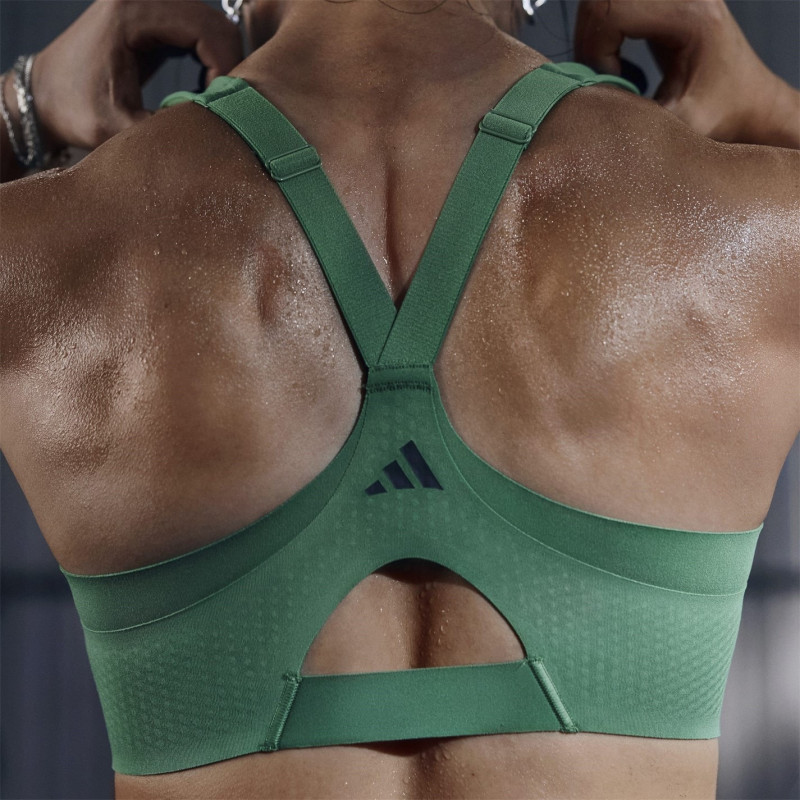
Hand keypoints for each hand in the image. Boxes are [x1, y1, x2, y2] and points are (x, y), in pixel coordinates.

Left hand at [31, 0, 242, 152]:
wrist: (42, 94)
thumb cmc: (73, 110)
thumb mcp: (119, 128)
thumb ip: (166, 127)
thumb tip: (213, 133)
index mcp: (131, 14)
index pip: (204, 28)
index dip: (225, 67)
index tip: (222, 103)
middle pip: (214, 21)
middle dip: (230, 64)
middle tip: (225, 103)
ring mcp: (146, 3)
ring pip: (210, 24)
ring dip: (222, 61)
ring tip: (213, 97)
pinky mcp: (151, 16)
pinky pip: (198, 29)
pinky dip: (210, 57)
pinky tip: (204, 85)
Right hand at [573, 0, 784, 142]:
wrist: (749, 103)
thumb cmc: (721, 115)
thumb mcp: (676, 125)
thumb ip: (633, 115)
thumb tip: (589, 109)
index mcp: (690, 14)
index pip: (612, 10)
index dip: (595, 49)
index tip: (607, 82)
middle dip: (588, 42)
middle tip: (599, 77)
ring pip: (602, 1)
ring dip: (593, 38)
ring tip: (607, 70)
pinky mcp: (664, 1)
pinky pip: (613, 5)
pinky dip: (603, 34)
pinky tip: (616, 59)